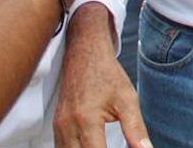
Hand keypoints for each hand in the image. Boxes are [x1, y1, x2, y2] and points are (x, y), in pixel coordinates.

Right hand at [54, 4, 148, 147]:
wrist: (85, 54)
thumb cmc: (107, 75)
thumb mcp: (128, 100)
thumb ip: (136, 129)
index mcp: (87, 120)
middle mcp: (68, 126)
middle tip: (111, 146)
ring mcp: (59, 126)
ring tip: (101, 145)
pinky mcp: (56, 125)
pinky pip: (62, 147)